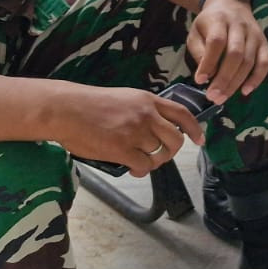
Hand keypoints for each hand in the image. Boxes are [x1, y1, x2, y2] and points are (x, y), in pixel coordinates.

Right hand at [51, 85, 202, 176]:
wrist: (67, 109)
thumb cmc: (90, 104)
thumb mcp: (125, 98)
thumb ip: (143, 111)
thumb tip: (156, 130)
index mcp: (148, 100)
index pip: (183, 114)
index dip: (194, 129)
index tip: (200, 140)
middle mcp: (146, 115)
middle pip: (176, 139)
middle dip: (171, 152)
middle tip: (160, 156)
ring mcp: (135, 132)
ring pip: (159, 154)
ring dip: (152, 162)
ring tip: (140, 161)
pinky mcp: (122, 149)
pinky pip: (143, 166)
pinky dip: (140, 170)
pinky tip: (132, 167)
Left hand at [189, 0, 267, 102]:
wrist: (231, 4)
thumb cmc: (209, 23)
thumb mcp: (196, 32)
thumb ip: (198, 51)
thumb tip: (206, 75)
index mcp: (219, 20)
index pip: (216, 42)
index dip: (209, 62)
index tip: (199, 80)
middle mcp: (240, 26)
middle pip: (235, 53)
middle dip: (224, 78)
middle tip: (213, 97)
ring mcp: (255, 34)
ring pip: (249, 60)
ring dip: (236, 82)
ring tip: (222, 98)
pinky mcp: (264, 42)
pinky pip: (265, 62)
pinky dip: (257, 78)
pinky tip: (245, 91)